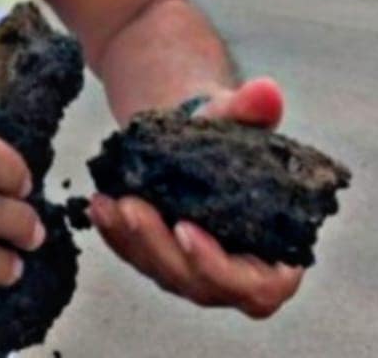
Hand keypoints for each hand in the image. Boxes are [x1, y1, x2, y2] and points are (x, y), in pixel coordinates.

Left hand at [88, 77, 303, 318]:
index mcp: (279, 256)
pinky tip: (98, 204)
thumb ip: (254, 110)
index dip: (219, 266)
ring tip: (107, 202)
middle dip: (161, 248)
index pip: (257, 286)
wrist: (200, 131)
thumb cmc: (231, 129)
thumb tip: (265, 92)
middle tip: (132, 207)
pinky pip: (138, 258)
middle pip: (200, 284)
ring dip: (131, 242)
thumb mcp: (240, 114)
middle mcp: (239, 274)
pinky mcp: (165, 261)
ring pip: (163, 273)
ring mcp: (199, 272)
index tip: (185, 228)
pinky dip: (116, 235)